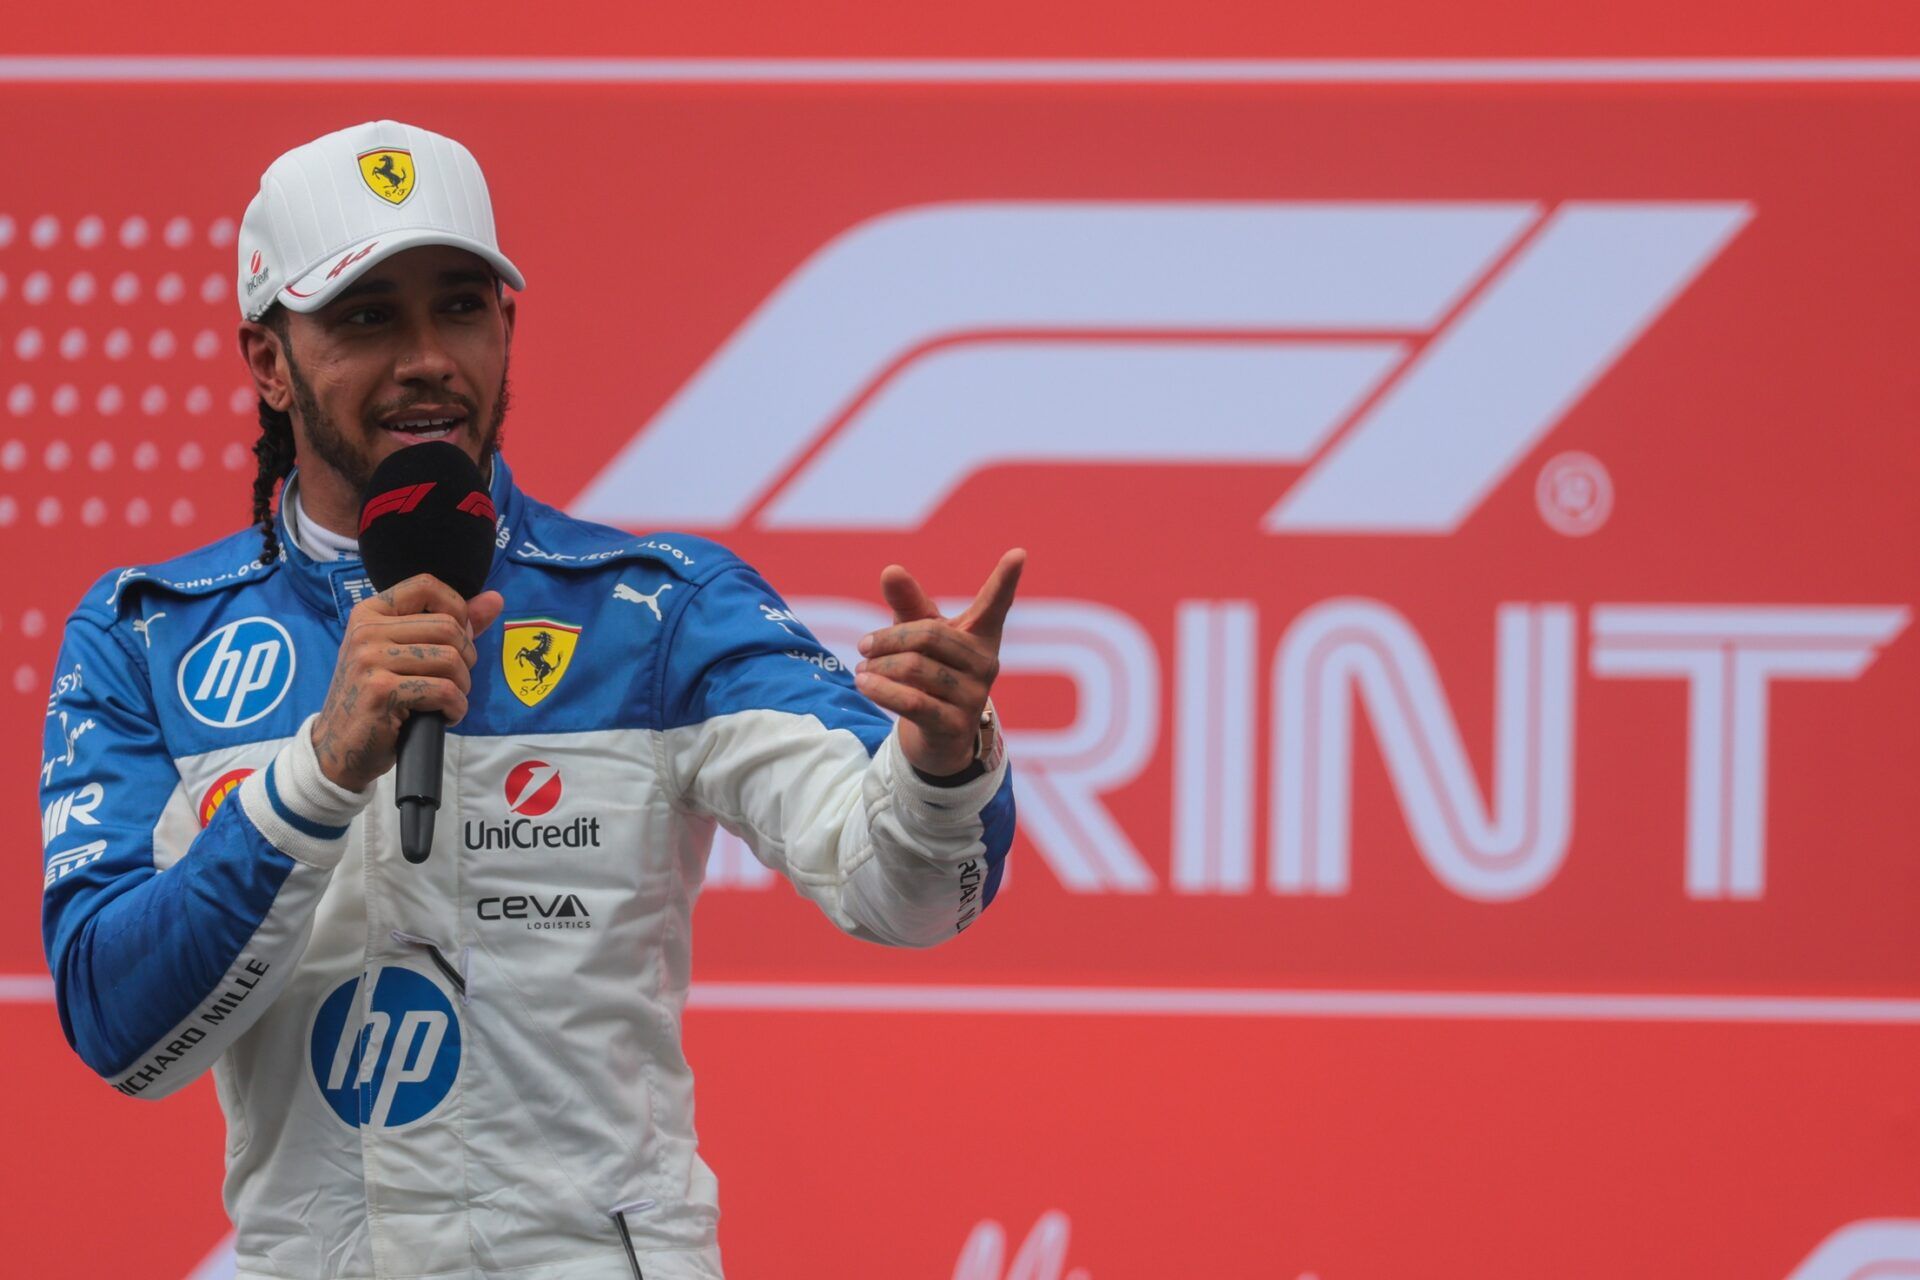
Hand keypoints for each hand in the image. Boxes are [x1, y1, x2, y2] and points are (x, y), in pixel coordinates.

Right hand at [311, 574, 504, 791]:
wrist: (338, 748)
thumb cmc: (378, 699)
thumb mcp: (405, 654)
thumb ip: (450, 624)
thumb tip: (495, 599)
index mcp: (370, 613)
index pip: (426, 586)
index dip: (458, 610)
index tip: (458, 639)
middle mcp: (366, 631)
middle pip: (448, 627)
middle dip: (466, 659)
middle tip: (454, 682)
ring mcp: (370, 660)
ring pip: (451, 660)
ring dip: (462, 687)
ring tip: (446, 701)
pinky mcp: (380, 691)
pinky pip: (444, 691)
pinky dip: (456, 708)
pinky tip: (444, 717)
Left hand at [854, 549, 1024, 776]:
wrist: (937, 737)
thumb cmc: (930, 672)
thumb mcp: (919, 636)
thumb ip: (908, 604)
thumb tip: (890, 570)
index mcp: (981, 635)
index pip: (995, 604)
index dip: (1006, 580)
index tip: (1019, 553)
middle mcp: (985, 663)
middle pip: (928, 635)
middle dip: (888, 639)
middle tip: (864, 646)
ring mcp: (975, 696)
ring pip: (915, 668)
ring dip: (879, 667)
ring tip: (862, 669)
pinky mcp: (956, 725)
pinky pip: (912, 701)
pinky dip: (881, 690)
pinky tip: (864, 684)